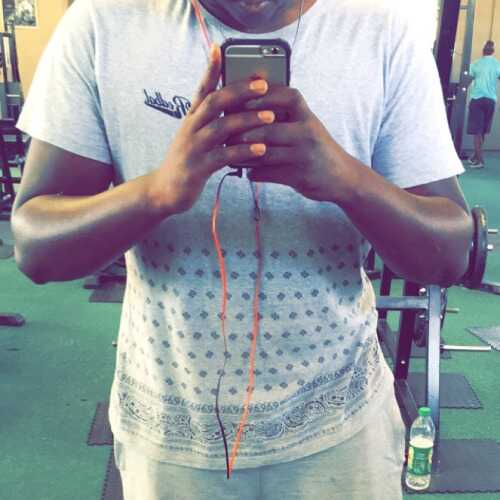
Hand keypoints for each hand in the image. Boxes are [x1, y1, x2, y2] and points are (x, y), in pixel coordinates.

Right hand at [148, 45, 277, 214]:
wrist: (164, 191)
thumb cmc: (187, 162)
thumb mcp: (195, 138)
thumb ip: (211, 123)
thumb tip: (235, 109)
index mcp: (191, 119)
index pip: (201, 89)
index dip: (210, 69)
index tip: (219, 49)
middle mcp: (190, 129)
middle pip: (214, 102)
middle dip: (239, 91)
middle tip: (264, 84)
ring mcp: (193, 148)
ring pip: (221, 128)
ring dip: (247, 120)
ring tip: (270, 116)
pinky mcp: (198, 168)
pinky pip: (224, 156)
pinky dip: (243, 151)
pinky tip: (261, 149)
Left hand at [232, 85, 356, 202]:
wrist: (342, 177)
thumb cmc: (317, 148)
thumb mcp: (307, 127)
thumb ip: (285, 116)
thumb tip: (246, 105)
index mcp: (308, 116)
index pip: (287, 96)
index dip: (263, 95)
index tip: (242, 97)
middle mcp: (308, 133)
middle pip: (269, 128)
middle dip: (244, 130)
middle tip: (225, 131)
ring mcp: (303, 156)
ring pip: (265, 153)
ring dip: (244, 154)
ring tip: (230, 152)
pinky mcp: (298, 176)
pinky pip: (268, 174)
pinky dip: (254, 173)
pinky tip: (247, 171)